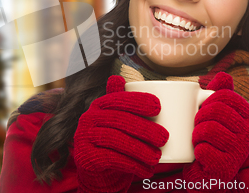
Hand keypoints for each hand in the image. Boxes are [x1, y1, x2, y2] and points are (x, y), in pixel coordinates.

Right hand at [74, 75, 168, 192]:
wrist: (97, 172)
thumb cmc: (115, 142)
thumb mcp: (119, 120)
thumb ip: (123, 101)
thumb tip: (119, 76)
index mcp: (99, 105)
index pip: (118, 99)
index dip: (137, 100)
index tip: (158, 107)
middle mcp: (88, 118)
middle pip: (119, 120)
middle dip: (144, 128)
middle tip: (164, 137)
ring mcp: (84, 137)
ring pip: (115, 140)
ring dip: (140, 149)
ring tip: (157, 157)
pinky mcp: (86, 157)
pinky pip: (111, 159)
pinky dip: (132, 165)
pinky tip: (147, 170)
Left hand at [183, 72, 248, 190]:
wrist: (207, 169)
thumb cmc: (213, 136)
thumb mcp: (217, 112)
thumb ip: (220, 92)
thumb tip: (223, 75)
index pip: (225, 95)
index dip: (207, 100)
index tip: (203, 110)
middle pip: (216, 110)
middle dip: (199, 116)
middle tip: (197, 125)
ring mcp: (240, 152)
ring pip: (208, 129)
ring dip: (196, 134)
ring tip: (198, 139)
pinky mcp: (226, 168)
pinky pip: (203, 150)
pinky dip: (196, 150)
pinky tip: (200, 154)